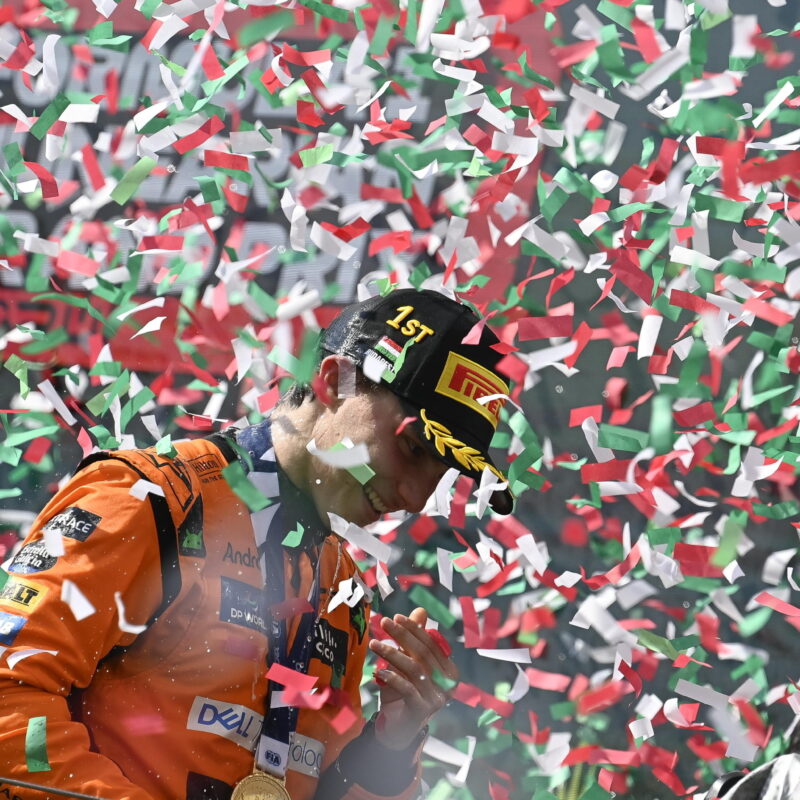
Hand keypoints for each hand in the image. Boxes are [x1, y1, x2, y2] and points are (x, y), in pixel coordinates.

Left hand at [368, 607, 458, 749]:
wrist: (399, 728)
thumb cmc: (404, 692)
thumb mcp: (408, 663)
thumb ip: (414, 640)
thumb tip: (420, 610)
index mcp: (448, 670)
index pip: (431, 643)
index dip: (414, 629)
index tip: (396, 617)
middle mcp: (447, 684)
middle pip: (423, 653)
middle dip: (402, 635)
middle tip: (384, 622)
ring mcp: (436, 698)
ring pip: (414, 669)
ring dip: (392, 653)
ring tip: (374, 644)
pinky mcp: (422, 710)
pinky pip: (407, 688)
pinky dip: (393, 678)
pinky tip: (379, 671)